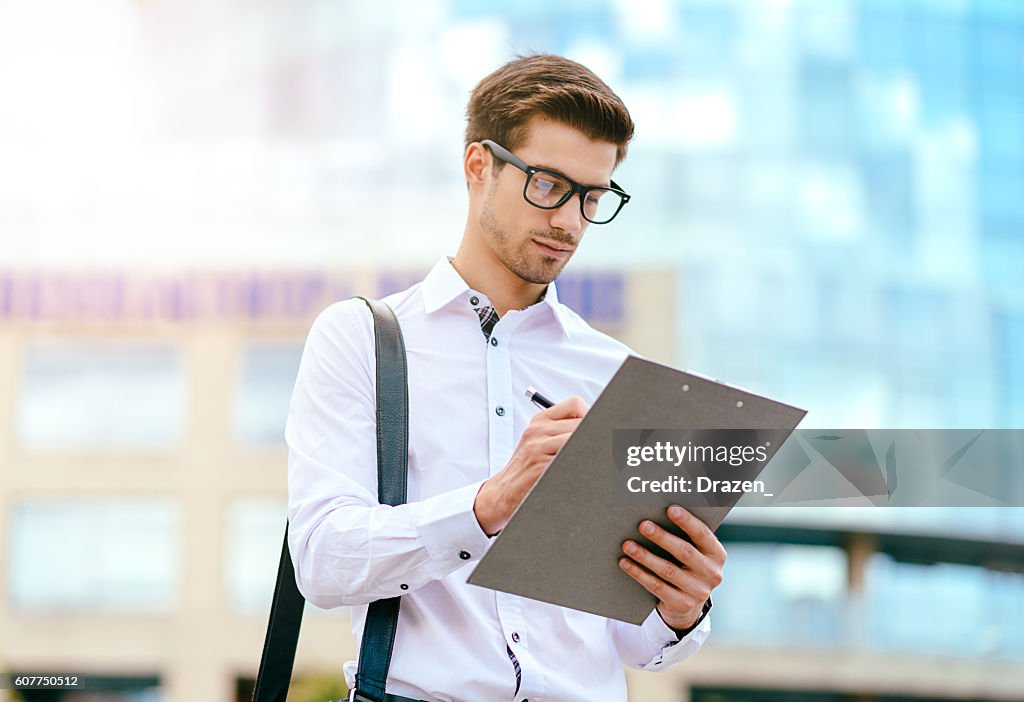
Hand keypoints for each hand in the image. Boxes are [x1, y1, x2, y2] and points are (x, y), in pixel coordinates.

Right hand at [474, 396, 587, 535]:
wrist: (503, 492)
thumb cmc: (527, 468)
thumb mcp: (539, 441)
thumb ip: (562, 430)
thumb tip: (597, 427)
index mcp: (540, 420)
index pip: (575, 404)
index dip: (590, 415)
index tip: (597, 430)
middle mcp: (538, 430)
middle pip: (581, 422)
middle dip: (594, 436)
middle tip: (604, 447)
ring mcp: (538, 447)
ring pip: (577, 439)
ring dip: (589, 451)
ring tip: (594, 460)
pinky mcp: (540, 466)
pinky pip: (569, 459)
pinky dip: (580, 465)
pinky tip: (583, 472)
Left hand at [619, 505, 725, 630]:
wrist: (689, 604)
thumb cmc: (686, 566)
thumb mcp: (694, 552)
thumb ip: (684, 535)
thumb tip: (655, 513)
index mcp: (716, 554)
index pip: (703, 534)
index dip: (688, 521)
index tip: (671, 509)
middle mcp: (711, 573)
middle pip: (684, 552)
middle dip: (662, 537)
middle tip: (643, 525)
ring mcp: (698, 591)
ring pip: (667, 570)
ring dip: (645, 556)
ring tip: (627, 544)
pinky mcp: (682, 604)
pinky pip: (656, 586)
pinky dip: (638, 573)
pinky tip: (625, 563)